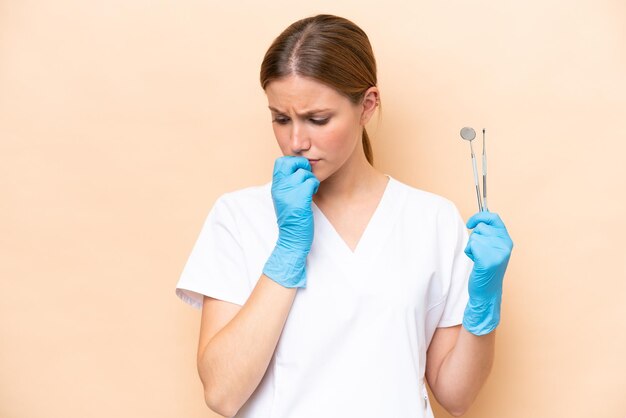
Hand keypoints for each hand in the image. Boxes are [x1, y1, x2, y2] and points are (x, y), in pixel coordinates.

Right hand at [263, 156, 319, 287]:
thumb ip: (287, 184)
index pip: (280, 161)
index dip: (293, 162)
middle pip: (291, 161)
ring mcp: (289, 193)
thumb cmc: (291, 220)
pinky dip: (314, 186)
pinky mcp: (300, 199)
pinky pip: (311, 182)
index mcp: (275, 187)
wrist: (292, 239)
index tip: (299, 171)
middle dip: (302, 165)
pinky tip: (312, 194)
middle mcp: (280, 187)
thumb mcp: (284, 199)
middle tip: (306, 176)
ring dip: (311, 179)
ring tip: (310, 189)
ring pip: (304, 173)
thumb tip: (298, 169)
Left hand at [462, 211, 513, 335]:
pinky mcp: (488, 260)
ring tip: (479, 259)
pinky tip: (476, 262)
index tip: (470, 222)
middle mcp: (505, 245)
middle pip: (481, 227)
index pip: (494, 218)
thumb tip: (479, 218)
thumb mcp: (493, 249)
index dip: (480, 216)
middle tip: (480, 253)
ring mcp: (498, 252)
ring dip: (471, 246)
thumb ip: (490, 235)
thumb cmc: (486, 270)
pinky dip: (469, 252)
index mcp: (507, 241)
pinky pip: (472, 245)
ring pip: (475, 236)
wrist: (487, 292)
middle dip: (475, 238)